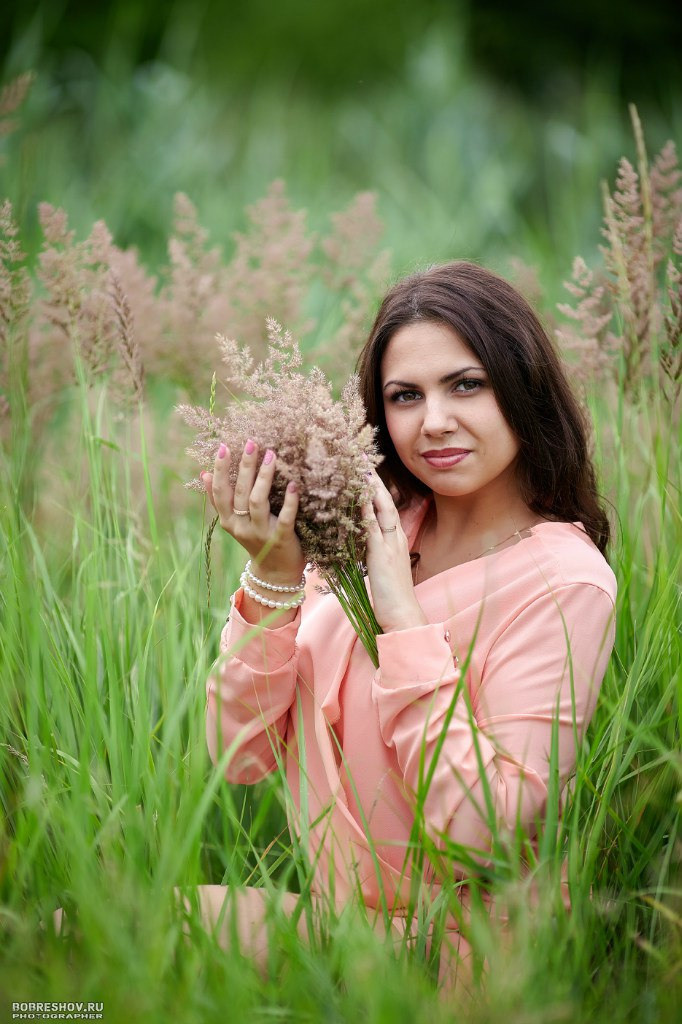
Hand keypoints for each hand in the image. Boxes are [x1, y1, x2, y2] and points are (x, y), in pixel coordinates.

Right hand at [202, 439, 305, 585]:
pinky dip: (290, 502)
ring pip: (257, 502)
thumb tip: (204, 473)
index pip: (220, 492)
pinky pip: (285, 518)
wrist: (276, 574)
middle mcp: (241, 527)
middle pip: (239, 493)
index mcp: (229, 521)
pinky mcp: (281, 539)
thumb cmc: (256, 540)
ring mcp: (261, 533)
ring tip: (271, 455)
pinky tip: (293, 485)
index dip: (220, 470)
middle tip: (251, 443)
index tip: (223, 447)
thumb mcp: (235, 522)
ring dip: (264, 477)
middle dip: (244, 466)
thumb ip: (220, 500)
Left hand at [361, 468, 427, 632]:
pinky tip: (357, 497)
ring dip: (370, 487)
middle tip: (360, 456)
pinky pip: (373, 528)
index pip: (385, 505)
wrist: (402, 614)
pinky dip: (366, 511)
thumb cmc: (391, 596)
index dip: (375, 486)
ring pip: (381, 508)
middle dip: (373, 477)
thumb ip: (374, 551)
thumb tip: (360, 541)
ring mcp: (390, 545)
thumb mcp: (382, 568)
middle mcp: (395, 537)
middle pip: (384, 499)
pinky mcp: (381, 555)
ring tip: (359, 466)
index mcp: (395, 539)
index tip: (365, 467)